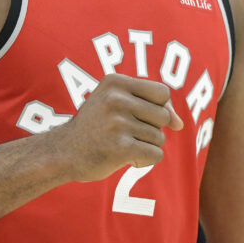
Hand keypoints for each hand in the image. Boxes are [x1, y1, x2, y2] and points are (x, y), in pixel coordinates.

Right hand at [52, 73, 183, 182]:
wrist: (63, 152)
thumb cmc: (95, 126)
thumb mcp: (116, 103)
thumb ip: (152, 106)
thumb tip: (180, 123)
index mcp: (115, 82)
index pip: (162, 92)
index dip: (160, 108)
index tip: (144, 117)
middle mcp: (116, 99)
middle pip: (163, 116)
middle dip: (152, 129)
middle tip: (127, 133)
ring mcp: (118, 123)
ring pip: (159, 138)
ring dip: (145, 146)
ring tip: (120, 144)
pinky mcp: (120, 148)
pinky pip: (155, 154)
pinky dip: (144, 160)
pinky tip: (124, 158)